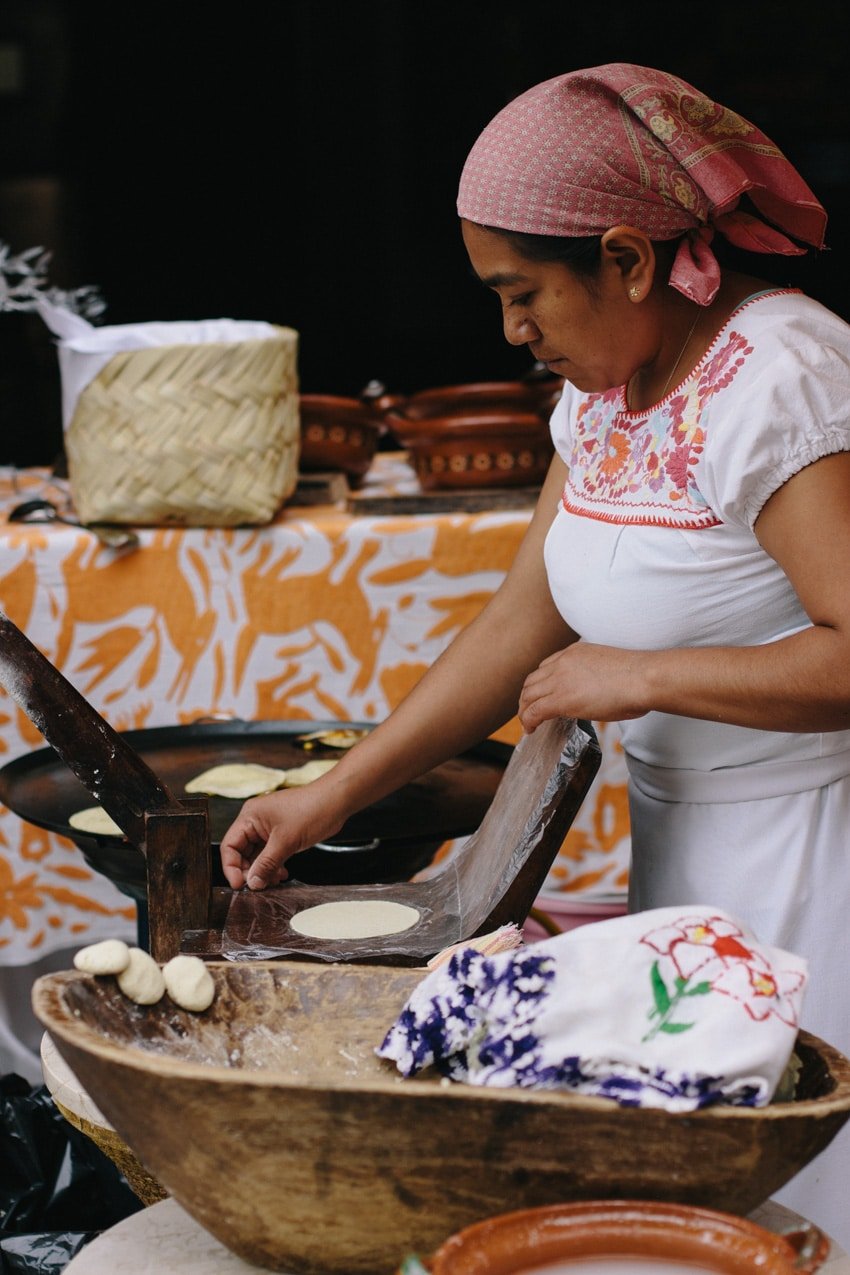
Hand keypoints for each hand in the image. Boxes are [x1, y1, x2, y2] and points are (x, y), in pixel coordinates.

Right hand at [219, 784, 344, 890]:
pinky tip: (282, 874)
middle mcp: (255, 821)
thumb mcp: (286, 841)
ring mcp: (268, 828)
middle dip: (250, 871)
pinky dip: (273, 866)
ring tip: (274, 880)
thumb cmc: (312, 810)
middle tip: (259, 885)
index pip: (229, 845)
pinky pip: (269, 854)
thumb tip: (253, 883)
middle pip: (241, 852)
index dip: (231, 867)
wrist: (336, 802)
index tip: (240, 884)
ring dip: (263, 870)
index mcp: (250, 816)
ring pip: (256, 856)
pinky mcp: (281, 834)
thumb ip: (266, 864)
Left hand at [518, 642, 650, 731]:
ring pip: (528, 695)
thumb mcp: (610, 669)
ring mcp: (560, 680)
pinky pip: (534, 711)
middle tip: (529, 711)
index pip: (547, 666)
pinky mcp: (561, 699)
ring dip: (524, 710)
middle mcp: (562, 662)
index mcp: (574, 652)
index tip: (543, 695)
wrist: (642, 678)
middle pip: (532, 680)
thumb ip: (597, 678)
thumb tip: (601, 693)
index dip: (541, 683)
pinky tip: (531, 729)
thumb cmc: (638, 676)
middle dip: (527, 697)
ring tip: (528, 723)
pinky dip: (528, 721)